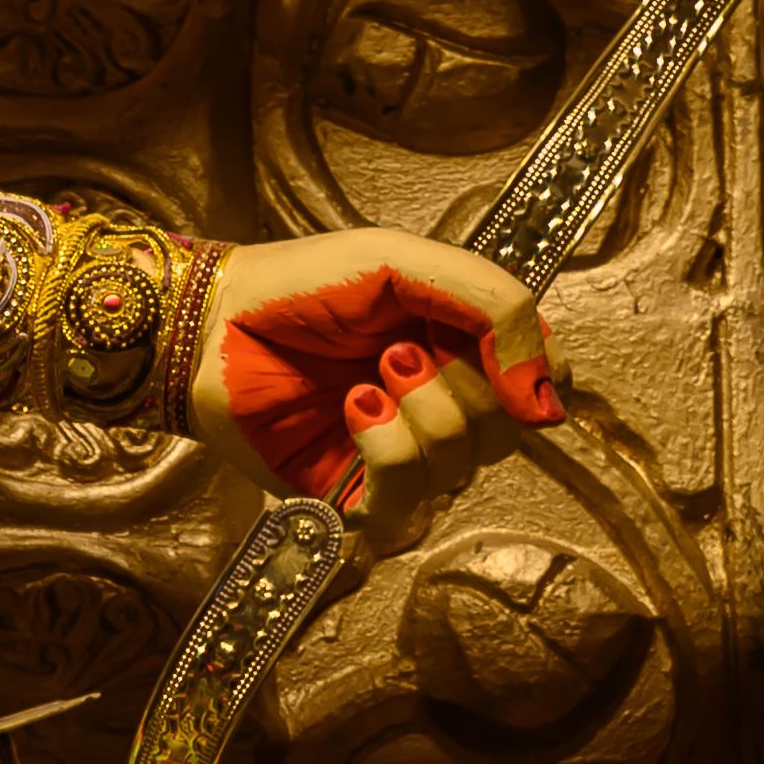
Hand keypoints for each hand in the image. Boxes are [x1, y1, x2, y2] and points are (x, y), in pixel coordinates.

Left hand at [193, 227, 564, 512]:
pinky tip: (354, 409)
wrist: (214, 319)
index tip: (479, 338)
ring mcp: (404, 455)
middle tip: (396, 349)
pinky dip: (387, 450)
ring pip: (463, 465)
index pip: (546, 384)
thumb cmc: (302, 286)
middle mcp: (444, 407)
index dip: (526, 370)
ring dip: (419, 413)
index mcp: (466, 351)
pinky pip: (408, 501)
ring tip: (366, 375)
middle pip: (510, 430)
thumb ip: (497, 307)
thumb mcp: (409, 262)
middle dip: (461, 386)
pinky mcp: (358, 495)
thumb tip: (550, 404)